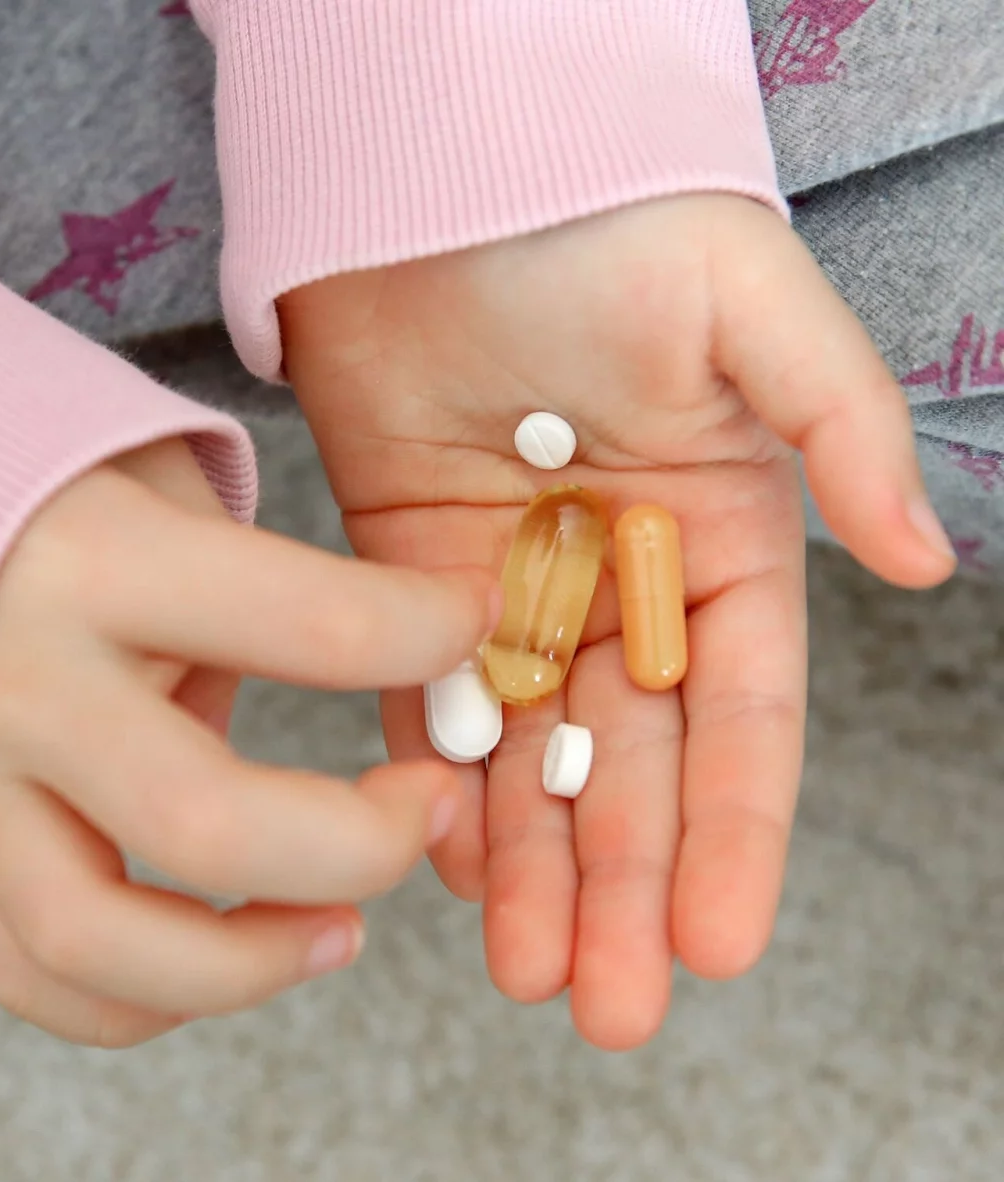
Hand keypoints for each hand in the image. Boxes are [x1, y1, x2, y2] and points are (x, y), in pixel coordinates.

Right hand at [0, 437, 499, 1046]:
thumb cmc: (55, 487)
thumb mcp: (163, 481)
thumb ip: (271, 579)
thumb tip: (422, 662)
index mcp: (95, 563)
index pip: (305, 622)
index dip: (426, 634)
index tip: (472, 628)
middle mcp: (25, 684)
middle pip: (205, 826)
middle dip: (358, 844)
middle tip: (428, 808)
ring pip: (93, 939)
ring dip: (246, 966)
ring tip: (341, 930)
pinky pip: (30, 969)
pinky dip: (138, 1002)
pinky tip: (226, 960)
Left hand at [279, 195, 954, 1050]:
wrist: (448, 182)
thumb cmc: (611, 228)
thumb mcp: (752, 309)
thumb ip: (839, 427)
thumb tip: (921, 558)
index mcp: (724, 539)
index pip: (740, 716)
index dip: (732, 832)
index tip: (719, 944)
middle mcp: (623, 584)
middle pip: (629, 766)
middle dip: (622, 888)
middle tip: (609, 1011)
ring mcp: (514, 589)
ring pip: (527, 760)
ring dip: (530, 872)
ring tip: (529, 980)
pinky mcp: (409, 575)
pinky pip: (424, 702)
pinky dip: (432, 785)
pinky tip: (440, 871)